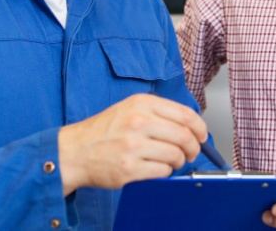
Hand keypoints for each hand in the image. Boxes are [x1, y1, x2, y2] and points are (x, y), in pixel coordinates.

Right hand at [57, 93, 207, 194]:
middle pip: (184, 136)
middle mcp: (138, 122)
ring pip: (175, 155)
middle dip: (193, 148)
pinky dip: (165, 172)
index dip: (200, 128)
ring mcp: (133, 145)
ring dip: (179, 161)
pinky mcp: (129, 168)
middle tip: (191, 153)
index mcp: (141, 104)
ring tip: (172, 162)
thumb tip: (190, 126)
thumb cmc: (103, 131)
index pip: (185, 115)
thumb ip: (158, 113)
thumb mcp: (129, 109)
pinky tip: (157, 168)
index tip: (201, 136)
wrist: (74, 151)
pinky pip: (162, 171)